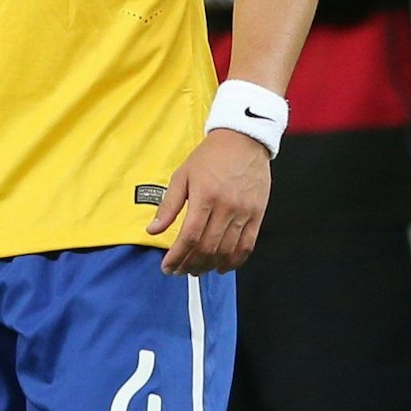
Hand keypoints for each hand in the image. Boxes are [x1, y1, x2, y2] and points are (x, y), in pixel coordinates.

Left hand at [148, 127, 270, 275]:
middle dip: (190, 265)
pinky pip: (247, 246)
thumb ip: (168, 205)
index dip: (176, 257)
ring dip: (210, 266)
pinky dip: (234, 261)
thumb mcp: (183, 175)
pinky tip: (222, 266)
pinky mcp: (257, 214)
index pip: (189, 237)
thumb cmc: (211, 155)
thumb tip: (153, 229)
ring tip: (197, 270)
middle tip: (180, 271)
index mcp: (205, 196)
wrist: (244, 139)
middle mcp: (226, 206)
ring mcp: (244, 212)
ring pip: (226, 251)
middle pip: (207, 248)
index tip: (168, 267)